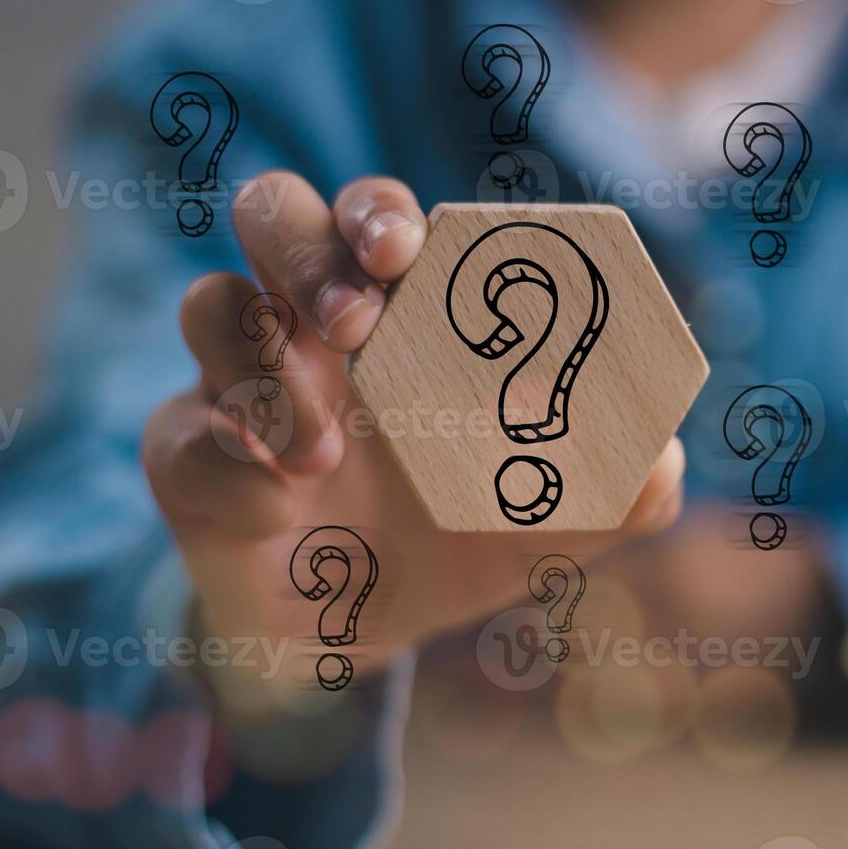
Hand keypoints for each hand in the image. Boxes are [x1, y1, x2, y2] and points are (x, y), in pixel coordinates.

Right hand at [142, 172, 684, 704]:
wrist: (364, 635)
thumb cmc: (459, 538)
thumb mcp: (555, 519)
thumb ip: (625, 486)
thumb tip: (667, 459)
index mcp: (402, 312)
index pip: (379, 219)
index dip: (382, 215)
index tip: (410, 253)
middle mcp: (310, 325)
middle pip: (275, 213)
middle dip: (311, 247)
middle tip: (358, 322)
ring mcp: (237, 383)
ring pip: (208, 302)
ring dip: (262, 361)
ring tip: (323, 453)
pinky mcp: (188, 457)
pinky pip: (180, 434)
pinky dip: (231, 465)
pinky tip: (281, 507)